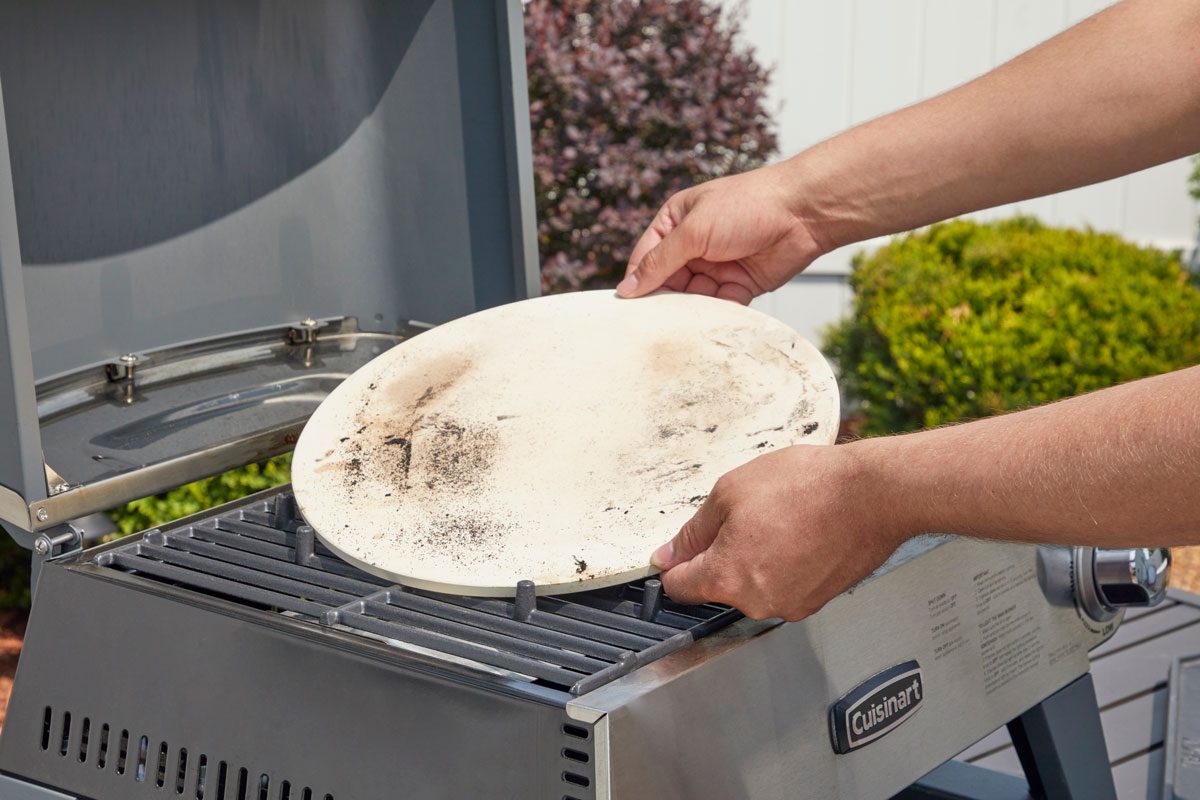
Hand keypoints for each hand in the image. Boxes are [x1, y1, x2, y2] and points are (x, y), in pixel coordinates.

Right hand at [616, 161, 828, 303]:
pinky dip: (713, 316)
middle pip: (667, 282)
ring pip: (691, 298)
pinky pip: (717, 306)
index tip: (627, 309)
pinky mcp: (738, 285)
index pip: (646, 257)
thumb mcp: (694, 231)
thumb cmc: (747, 206)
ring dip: (687, 311)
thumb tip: (627, 288)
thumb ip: (659, 262)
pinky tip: (707, 324)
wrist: (803, 213)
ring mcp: (716, 266)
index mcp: (676, 222)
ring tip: (680, 326)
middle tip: (652, 324)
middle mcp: (693, 245)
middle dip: (663, 300)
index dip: (636, 281)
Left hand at [650, 442, 908, 620]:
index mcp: (727, 578)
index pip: (678, 588)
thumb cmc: (808, 487)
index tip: (681, 549)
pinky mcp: (816, 601)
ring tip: (781, 522)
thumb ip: (693, 531)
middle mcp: (756, 603)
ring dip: (757, 559)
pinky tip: (799, 534)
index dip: (676, 562)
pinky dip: (785, 565)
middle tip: (747, 517)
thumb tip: (669, 554)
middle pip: (717, 586)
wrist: (872, 495)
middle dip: (722, 555)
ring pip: (753, 586)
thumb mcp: (730, 492)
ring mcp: (790, 605)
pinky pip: (784, 585)